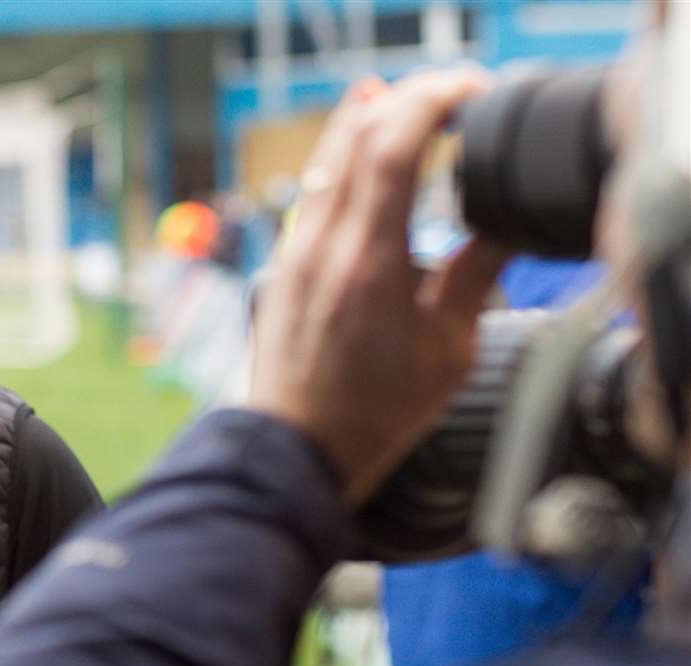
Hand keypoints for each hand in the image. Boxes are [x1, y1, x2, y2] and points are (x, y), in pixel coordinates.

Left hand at [247, 70, 512, 503]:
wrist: (298, 450)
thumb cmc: (374, 412)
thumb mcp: (448, 349)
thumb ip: (475, 275)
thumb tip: (503, 223)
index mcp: (369, 262)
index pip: (392, 147)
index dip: (432, 102)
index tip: (470, 92)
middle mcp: (322, 248)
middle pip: (355, 138)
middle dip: (405, 100)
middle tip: (450, 94)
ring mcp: (295, 255)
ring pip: (325, 160)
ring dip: (368, 122)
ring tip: (404, 103)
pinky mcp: (283, 267)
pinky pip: (310, 192)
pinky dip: (340, 160)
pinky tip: (359, 154)